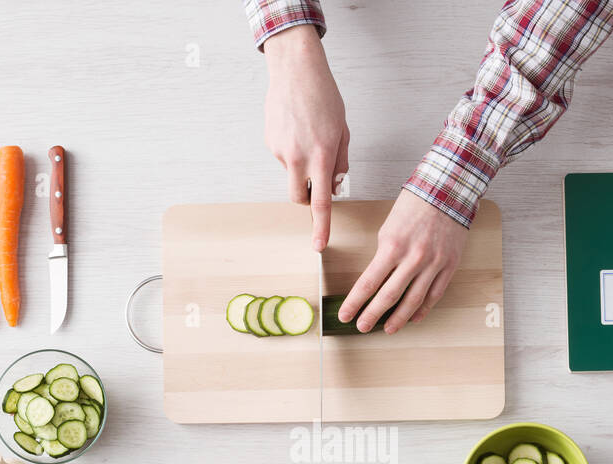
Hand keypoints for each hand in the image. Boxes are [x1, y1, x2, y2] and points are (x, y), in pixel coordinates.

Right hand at [263, 26, 348, 249]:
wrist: (295, 69)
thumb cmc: (323, 96)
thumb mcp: (342, 130)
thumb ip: (340, 161)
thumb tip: (334, 185)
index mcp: (322, 155)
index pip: (321, 202)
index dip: (321, 226)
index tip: (318, 245)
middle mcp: (299, 156)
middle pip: (299, 197)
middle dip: (307, 198)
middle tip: (316, 181)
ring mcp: (281, 150)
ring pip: (292, 174)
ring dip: (301, 166)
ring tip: (307, 136)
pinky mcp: (269, 141)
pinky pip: (283, 156)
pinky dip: (291, 149)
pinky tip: (296, 127)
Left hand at [338, 190, 468, 332]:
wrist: (447, 190)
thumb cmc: (414, 205)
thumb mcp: (389, 227)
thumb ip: (384, 254)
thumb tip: (377, 279)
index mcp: (392, 246)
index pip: (368, 282)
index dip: (355, 302)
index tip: (345, 315)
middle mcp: (413, 258)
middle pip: (389, 296)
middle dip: (372, 315)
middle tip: (362, 327)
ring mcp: (433, 264)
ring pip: (413, 301)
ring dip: (398, 319)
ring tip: (388, 329)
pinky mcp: (449, 266)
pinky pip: (435, 294)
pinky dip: (423, 309)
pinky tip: (413, 318)